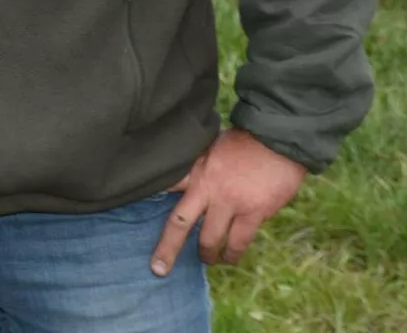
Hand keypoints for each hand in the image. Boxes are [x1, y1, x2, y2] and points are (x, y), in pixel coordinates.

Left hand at [150, 128, 305, 274]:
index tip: (128, 212)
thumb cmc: (246, 140)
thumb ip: (199, 164)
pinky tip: (230, 258)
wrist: (278, 138)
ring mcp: (230, 201)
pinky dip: (233, 254)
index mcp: (196, 168)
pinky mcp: (253, 212)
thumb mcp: (213, 145)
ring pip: (210, 239)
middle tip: (158, 268)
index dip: (146, 198)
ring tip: (207, 259)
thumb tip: (185, 177)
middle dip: (167, 248)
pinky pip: (238, 242)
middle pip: (180, 223)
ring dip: (207, 254)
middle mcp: (208, 187)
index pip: (164, 185)